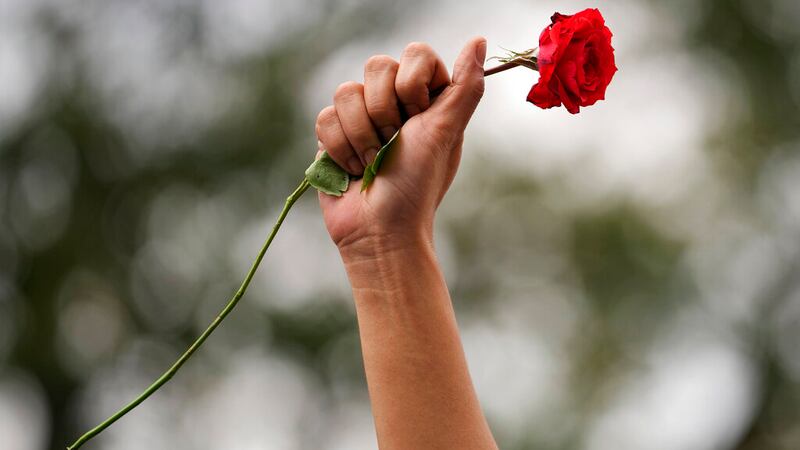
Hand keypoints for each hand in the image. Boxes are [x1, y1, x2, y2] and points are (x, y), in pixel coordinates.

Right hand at [315, 37, 486, 258]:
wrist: (379, 230)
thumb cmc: (416, 187)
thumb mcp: (446, 133)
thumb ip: (465, 87)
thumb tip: (479, 41)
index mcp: (428, 99)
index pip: (416, 54)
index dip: (412, 87)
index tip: (418, 120)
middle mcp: (395, 103)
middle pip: (376, 66)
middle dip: (384, 114)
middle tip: (395, 146)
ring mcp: (362, 118)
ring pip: (345, 91)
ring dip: (361, 137)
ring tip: (373, 164)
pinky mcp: (333, 136)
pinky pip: (324, 117)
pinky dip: (340, 150)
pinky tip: (353, 170)